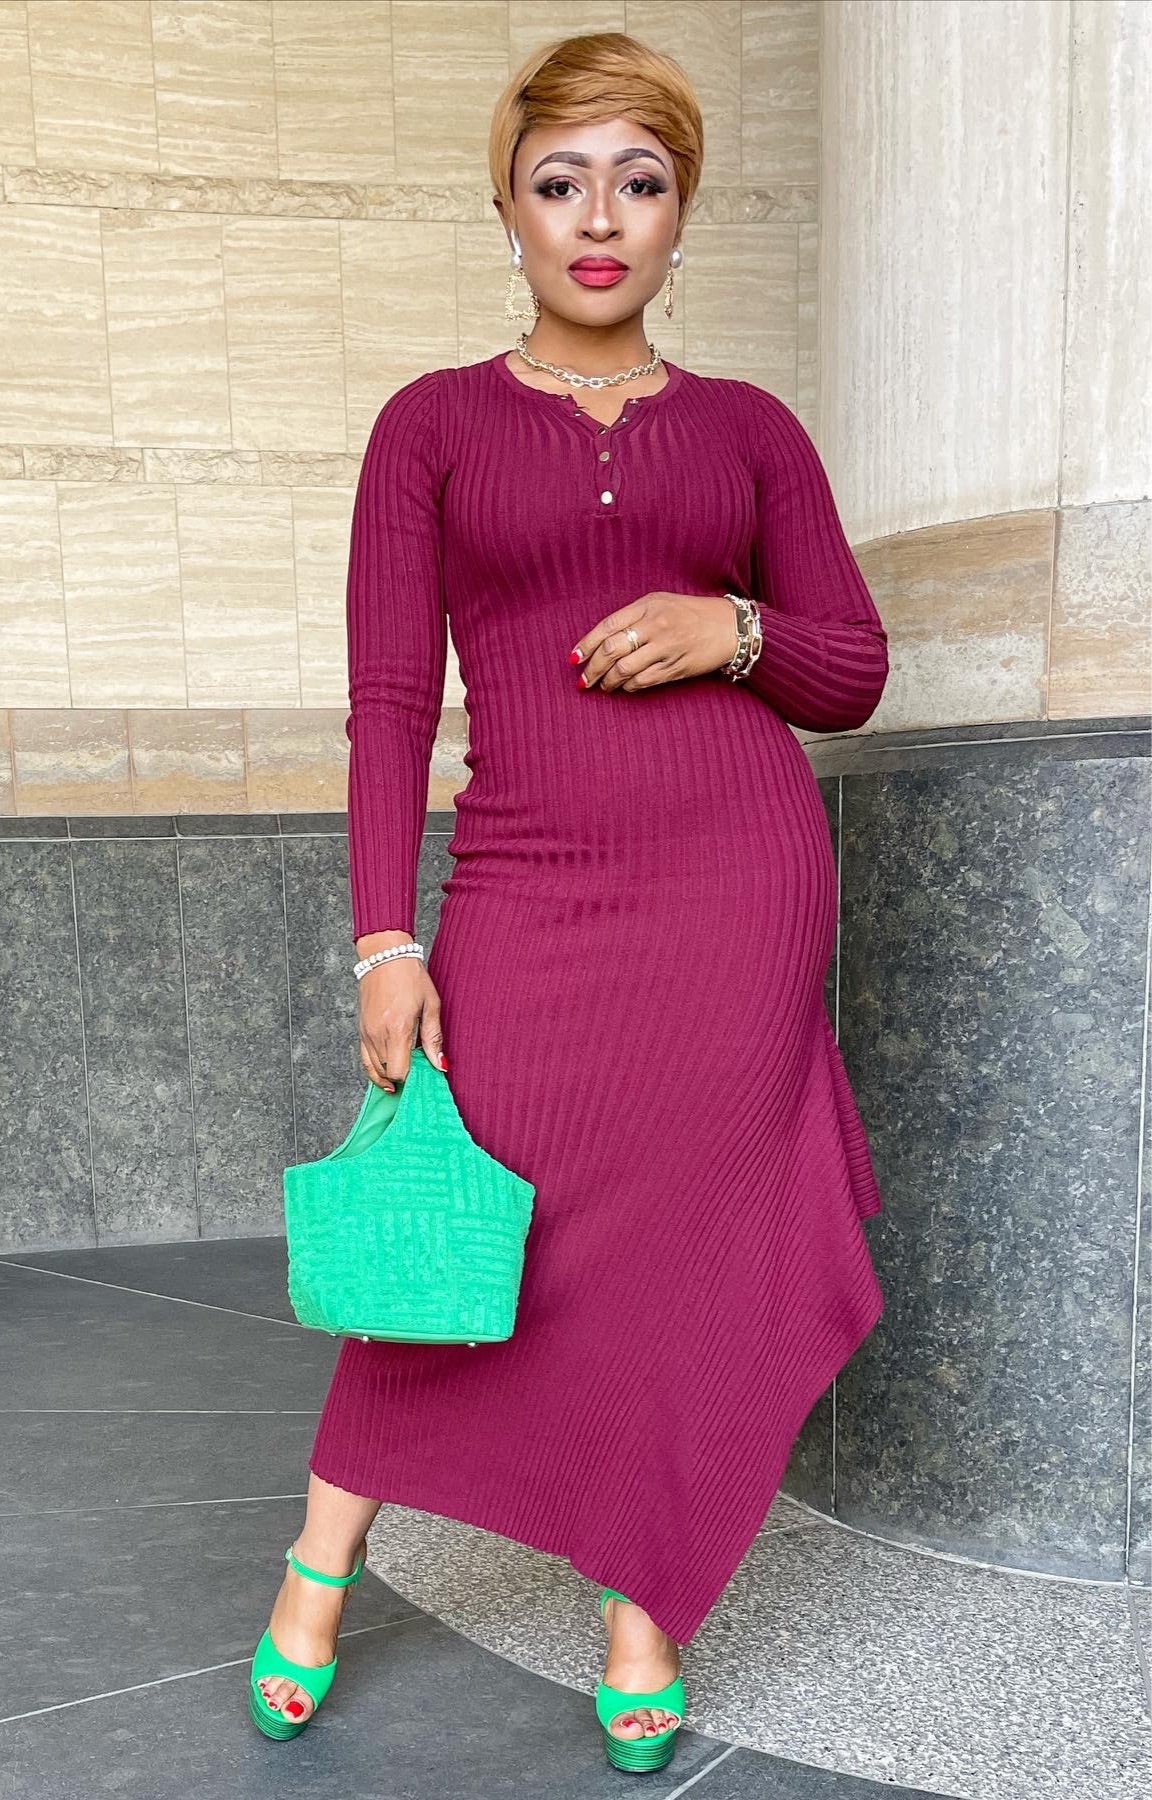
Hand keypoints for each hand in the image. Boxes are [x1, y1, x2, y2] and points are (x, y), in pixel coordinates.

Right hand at [357, 955, 446, 1092]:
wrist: (385, 956)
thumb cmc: (410, 977)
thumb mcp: (430, 1005)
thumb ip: (434, 1038)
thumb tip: (440, 1065)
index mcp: (397, 1029)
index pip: (399, 1071)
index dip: (412, 1078)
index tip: (424, 1074)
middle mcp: (377, 1034)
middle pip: (386, 1073)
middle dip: (402, 1078)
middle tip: (417, 1074)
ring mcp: (366, 1033)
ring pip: (373, 1069)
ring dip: (388, 1075)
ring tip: (403, 1077)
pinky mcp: (361, 1030)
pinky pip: (364, 1059)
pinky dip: (375, 1069)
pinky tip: (386, 1071)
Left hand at [569, 593, 740, 692]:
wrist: (729, 627)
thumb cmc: (691, 613)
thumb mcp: (661, 602)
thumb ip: (633, 616)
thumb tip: (602, 640)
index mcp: (648, 606)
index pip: (608, 626)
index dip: (587, 644)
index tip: (574, 658)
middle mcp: (656, 625)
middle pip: (612, 650)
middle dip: (593, 668)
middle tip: (584, 680)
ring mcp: (666, 648)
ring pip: (626, 670)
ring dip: (609, 681)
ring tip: (603, 686)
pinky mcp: (676, 667)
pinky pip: (644, 681)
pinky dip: (629, 686)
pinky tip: (625, 687)